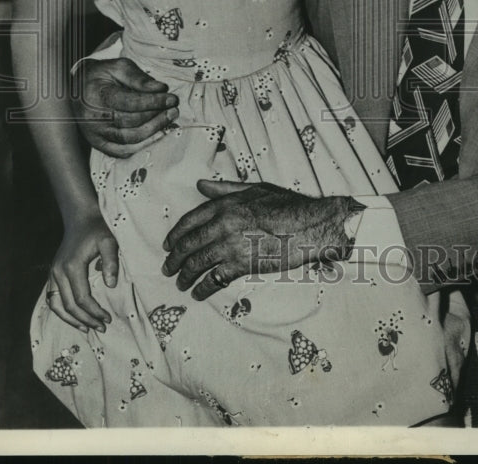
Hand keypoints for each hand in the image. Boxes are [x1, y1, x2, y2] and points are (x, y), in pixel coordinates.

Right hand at [45, 209, 118, 331]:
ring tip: (87, 328)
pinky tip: (74, 317)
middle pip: (68, 305)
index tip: (108, 318)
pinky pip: (53, 298)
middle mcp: (58, 272)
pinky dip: (62, 310)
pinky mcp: (53, 273)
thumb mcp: (109, 240)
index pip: (81, 298)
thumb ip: (111, 261)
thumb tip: (111, 286)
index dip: (94, 312)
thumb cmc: (97, 228)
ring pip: (56, 304)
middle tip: (102, 327)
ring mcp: (53, 273)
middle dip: (85, 319)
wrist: (81, 217)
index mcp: (72, 266)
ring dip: (71, 319)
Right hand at [72, 57, 178, 157]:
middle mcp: (94, 118)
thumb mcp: (118, 67)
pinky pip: (122, 151)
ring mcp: (95, 134)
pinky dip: (142, 145)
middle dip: (157, 115)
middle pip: (131, 122)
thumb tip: (160, 88)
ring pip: (129, 139)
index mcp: (97, 95)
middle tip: (174, 108)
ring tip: (169, 118)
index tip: (171, 98)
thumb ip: (138, 78)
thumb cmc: (102, 76)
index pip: (130, 103)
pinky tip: (158, 134)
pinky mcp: (99, 144)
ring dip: (154, 130)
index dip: (153, 102)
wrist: (78, 89)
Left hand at [161, 180, 353, 299]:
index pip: (189, 221)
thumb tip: (200, 185)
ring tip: (180, 284)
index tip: (168, 245)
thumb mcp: (255, 189)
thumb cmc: (288, 205)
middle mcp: (222, 224)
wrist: (309, 225)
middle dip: (174, 259)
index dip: (175, 235)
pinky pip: (214, 280)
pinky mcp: (241, 265)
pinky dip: (202, 289)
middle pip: (188, 245)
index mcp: (225, 204)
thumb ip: (225, 189)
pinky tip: (198, 294)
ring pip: (196, 264)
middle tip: (168, 269)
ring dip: (184, 276)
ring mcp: (230, 245)